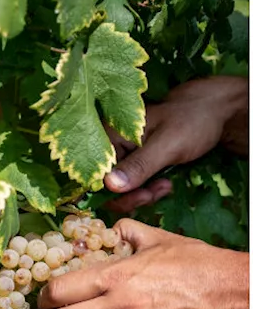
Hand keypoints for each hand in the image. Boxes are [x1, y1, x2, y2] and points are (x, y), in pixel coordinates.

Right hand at [104, 76, 248, 212]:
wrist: (213, 113)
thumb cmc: (191, 121)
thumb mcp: (167, 144)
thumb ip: (139, 165)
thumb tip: (109, 186)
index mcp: (110, 136)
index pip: (95, 174)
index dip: (113, 192)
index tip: (142, 195)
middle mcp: (110, 147)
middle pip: (104, 185)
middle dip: (130, 195)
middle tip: (156, 192)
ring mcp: (122, 156)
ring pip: (118, 189)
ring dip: (141, 194)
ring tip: (165, 186)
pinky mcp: (133, 163)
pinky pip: (130, 186)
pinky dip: (146, 190)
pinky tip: (164, 184)